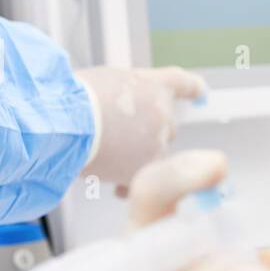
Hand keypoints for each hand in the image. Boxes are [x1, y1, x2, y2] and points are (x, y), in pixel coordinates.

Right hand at [76, 66, 205, 193]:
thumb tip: (126, 115)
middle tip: (120, 135)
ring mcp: (157, 143)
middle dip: (148, 133)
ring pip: (154, 154)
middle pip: (167, 126)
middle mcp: (163, 114)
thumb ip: (125, 95)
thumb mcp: (104, 83)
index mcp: (155, 86)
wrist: (66, 124)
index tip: (203, 92)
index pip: (182, 84)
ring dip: (136, 158)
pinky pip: (144, 178)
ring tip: (107, 156)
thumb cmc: (75, 98)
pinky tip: (117, 187)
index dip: (194, 88)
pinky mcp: (145, 169)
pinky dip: (130, 181)